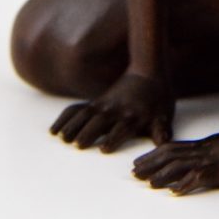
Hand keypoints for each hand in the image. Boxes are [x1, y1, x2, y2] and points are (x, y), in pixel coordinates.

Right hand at [49, 71, 173, 152]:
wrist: (148, 71)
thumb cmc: (158, 98)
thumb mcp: (164, 113)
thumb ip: (161, 130)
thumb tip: (163, 143)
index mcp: (134, 116)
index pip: (123, 129)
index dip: (114, 138)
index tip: (104, 148)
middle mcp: (116, 111)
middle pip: (101, 122)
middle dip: (90, 132)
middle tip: (78, 144)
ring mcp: (103, 105)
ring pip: (85, 115)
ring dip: (74, 126)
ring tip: (61, 137)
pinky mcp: (96, 103)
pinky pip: (77, 110)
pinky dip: (65, 119)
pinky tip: (53, 130)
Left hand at [133, 126, 218, 193]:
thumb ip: (213, 152)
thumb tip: (202, 163)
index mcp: (203, 146)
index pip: (172, 148)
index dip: (154, 155)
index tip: (139, 162)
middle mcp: (202, 151)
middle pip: (170, 155)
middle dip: (150, 164)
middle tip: (134, 172)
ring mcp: (210, 159)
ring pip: (180, 165)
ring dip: (162, 175)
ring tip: (148, 184)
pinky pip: (199, 177)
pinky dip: (185, 184)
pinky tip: (175, 192)